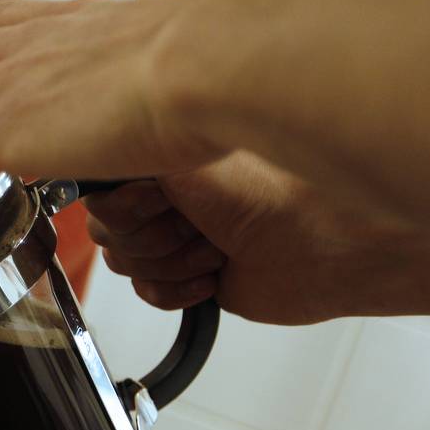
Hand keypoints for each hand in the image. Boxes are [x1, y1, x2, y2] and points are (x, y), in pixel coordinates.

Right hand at [86, 152, 429, 323]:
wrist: (331, 248)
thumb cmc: (276, 192)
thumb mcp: (184, 158)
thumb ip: (130, 138)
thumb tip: (98, 134)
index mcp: (163, 149)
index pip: (98, 184)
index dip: (123, 203)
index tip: (158, 200)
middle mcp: (167, 188)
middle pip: (106, 230)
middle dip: (150, 236)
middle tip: (196, 223)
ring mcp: (178, 231)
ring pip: (124, 264)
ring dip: (170, 261)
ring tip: (217, 245)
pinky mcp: (191, 272)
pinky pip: (148, 294)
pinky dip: (178, 289)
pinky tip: (216, 271)